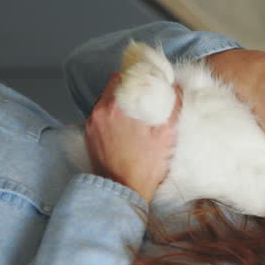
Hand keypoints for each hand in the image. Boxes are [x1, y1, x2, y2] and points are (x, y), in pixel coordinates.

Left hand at [84, 72, 181, 201]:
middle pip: (113, 87)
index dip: (136, 74)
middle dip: (128, 89)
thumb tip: (175, 87)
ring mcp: (91, 124)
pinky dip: (110, 117)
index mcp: (118, 106)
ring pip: (105, 102)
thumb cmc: (146, 166)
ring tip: (134, 114)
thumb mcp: (167, 135)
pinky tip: (123, 128)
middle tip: (143, 97)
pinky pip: (99, 117)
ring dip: (118, 103)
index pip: (123, 76)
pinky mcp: (88, 136)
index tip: (146, 80)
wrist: (123, 190)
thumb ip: (172, 106)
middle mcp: (100, 111)